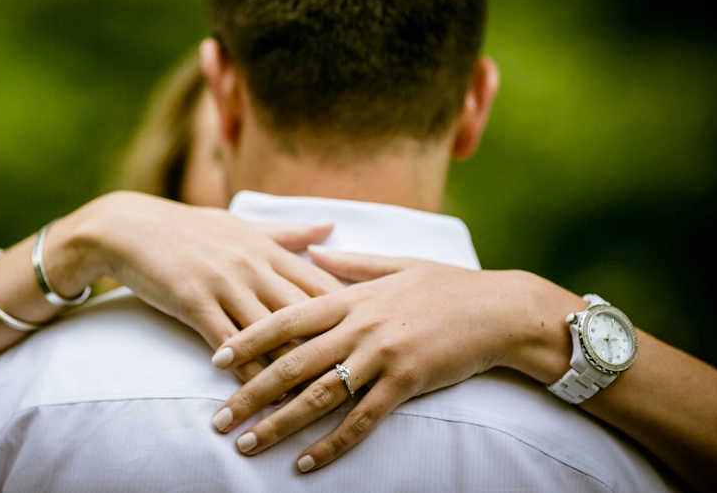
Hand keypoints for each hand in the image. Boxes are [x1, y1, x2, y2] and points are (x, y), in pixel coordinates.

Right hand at [55, 191, 343, 381]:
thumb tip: (330, 228)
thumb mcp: (242, 226)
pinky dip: (246, 371)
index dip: (351, 313)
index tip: (373, 338)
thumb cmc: (189, 228)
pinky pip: (227, 343)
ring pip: (271, 333)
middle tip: (357, 379)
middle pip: (306, 311)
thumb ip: (288, 233)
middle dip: (332, 346)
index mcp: (268, 250)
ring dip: (292, 369)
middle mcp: (254, 266)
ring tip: (317, 401)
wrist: (129, 226)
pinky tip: (258, 396)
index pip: (321, 283)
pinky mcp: (194, 300)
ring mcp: (225, 283)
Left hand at [209, 248, 538, 471]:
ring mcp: (382, 357)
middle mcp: (359, 327)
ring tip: (247, 445)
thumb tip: (311, 252)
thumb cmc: (448, 285)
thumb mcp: (396, 265)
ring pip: (319, 397)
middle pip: (292, 363)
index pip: (287, 318)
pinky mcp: (406, 384)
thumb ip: (349, 265)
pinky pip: (361, 421)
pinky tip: (305, 465)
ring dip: (279, 425)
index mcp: (352, 297)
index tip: (216, 359)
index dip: (248, 339)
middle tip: (218, 419)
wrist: (500, 309)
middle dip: (250, 393)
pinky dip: (331, 445)